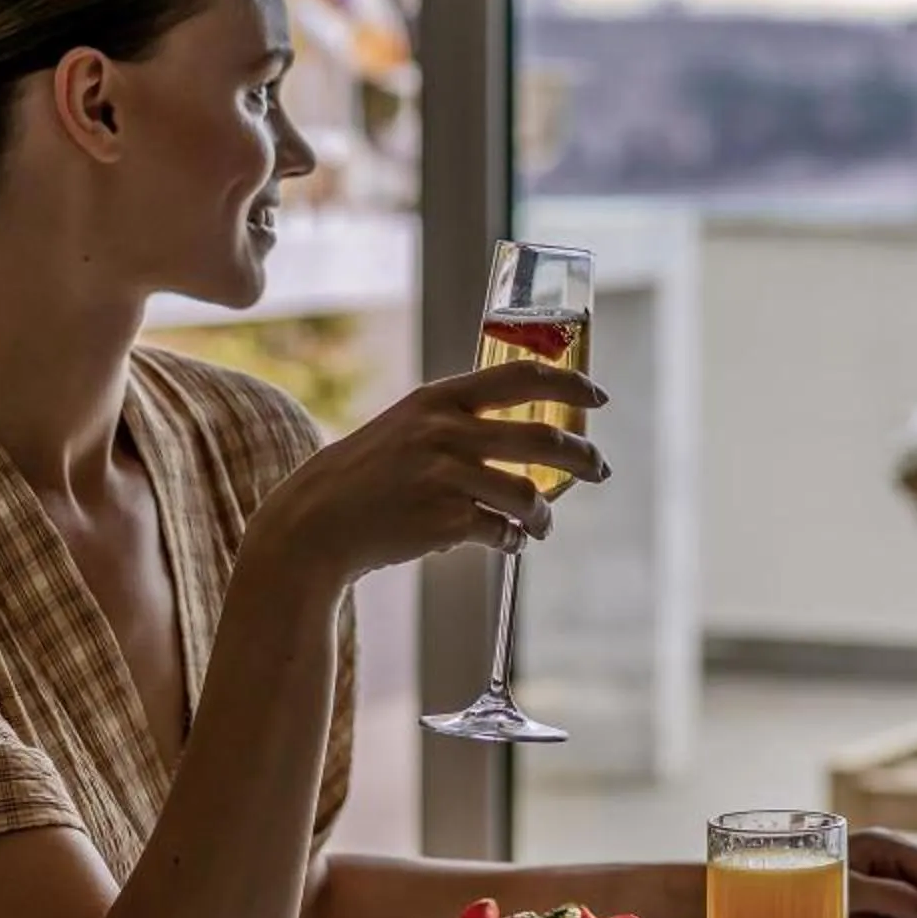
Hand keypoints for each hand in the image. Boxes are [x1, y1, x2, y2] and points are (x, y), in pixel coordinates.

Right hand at [259, 360, 606, 580]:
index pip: (521, 376)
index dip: (569, 385)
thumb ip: (459, 420)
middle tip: (600, 470)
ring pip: (529, 494)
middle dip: (583, 458)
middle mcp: (445, 430)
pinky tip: (508, 541)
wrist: (316, 521)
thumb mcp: (409, 425)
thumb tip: (526, 431)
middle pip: (543, 438)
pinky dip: (512, 539)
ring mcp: (445, 476)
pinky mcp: (444, 520)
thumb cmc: (369, 474)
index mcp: (439, 398)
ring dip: (545, 515)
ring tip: (541, 525)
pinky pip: (502, 530)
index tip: (598, 397)